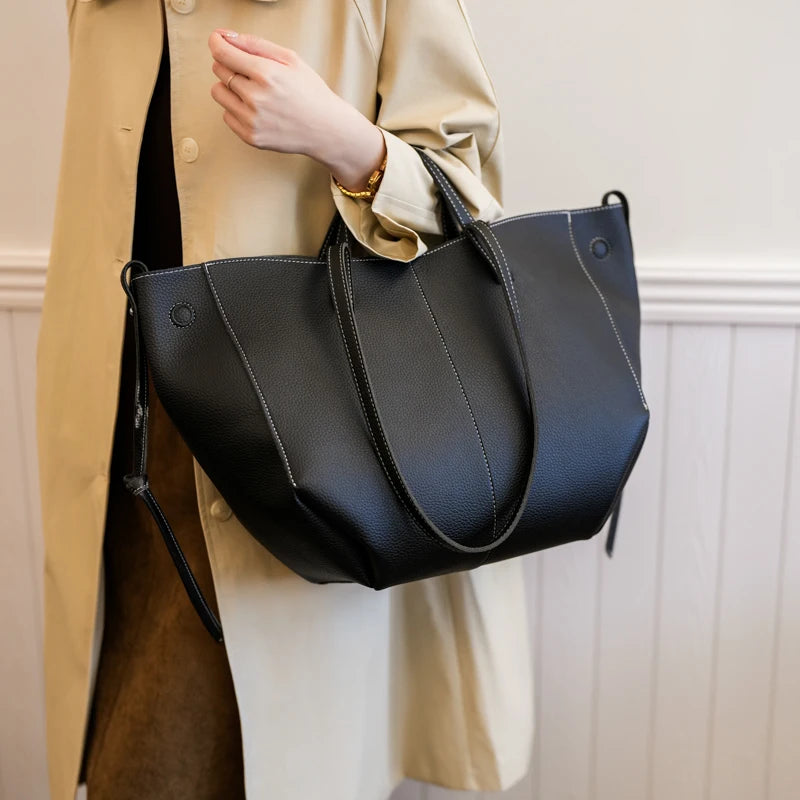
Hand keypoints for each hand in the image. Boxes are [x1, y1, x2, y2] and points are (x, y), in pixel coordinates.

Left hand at [208, 29, 385, 190]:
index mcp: (266, 74)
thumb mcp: (290, 59)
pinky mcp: (251, 137)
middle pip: (219, 70)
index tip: (218, 40)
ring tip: (251, 91)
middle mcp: (255, 98)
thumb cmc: (310, 93)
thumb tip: (226, 38)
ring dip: (229, 88)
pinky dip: (236, 109)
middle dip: (229, 65)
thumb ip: (256, 44)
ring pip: (218, 93)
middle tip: (249, 71)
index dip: (217, 42)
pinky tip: (256, 109)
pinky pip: (227, 115)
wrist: (326, 129)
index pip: (222, 52)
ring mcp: (252, 120)